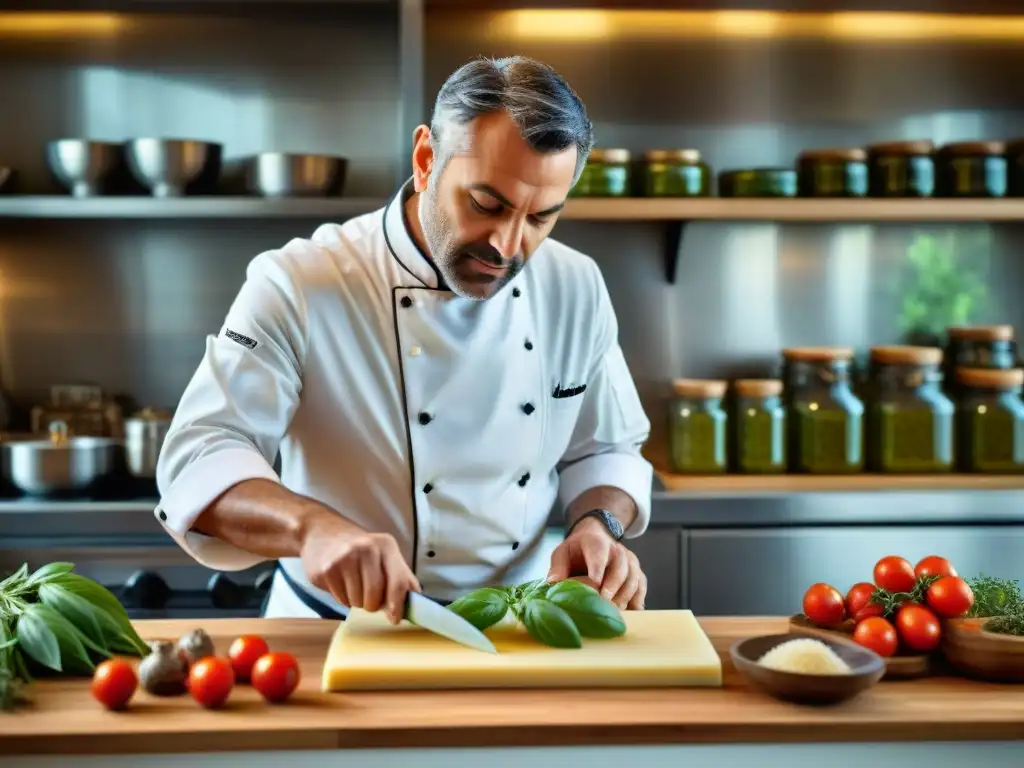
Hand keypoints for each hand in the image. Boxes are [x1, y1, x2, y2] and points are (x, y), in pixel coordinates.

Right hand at [300, 514, 420, 623]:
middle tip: (368, 595)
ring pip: (357, 602)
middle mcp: (366, 549)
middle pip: (375, 597)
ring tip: (353, 584)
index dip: (397, 605)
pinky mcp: (326, 570)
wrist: (322, 532)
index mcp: (386, 546)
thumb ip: (401, 576)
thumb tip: (416, 604)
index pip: (398, 581)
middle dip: (372, 604)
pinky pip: (340, 600)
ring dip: (356, 601)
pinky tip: (340, 582)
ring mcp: (344, 558)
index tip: (394, 619)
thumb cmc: (360, 549)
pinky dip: (342, 598)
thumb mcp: (384, 554)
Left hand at [546, 517, 646, 609]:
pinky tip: (631, 613)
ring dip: (625, 595)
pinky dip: (638, 600)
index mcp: (596, 541)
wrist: (595, 539)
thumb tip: (552, 584)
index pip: (599, 552)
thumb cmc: (576, 551)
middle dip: (613, 585)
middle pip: (620, 567)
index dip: (598, 567)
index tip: (595, 584)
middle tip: (604, 602)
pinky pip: (641, 586)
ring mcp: (630, 561)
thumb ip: (558, 567)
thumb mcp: (563, 553)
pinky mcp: (637, 572)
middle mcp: (616, 549)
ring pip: (634, 577)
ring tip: (614, 611)